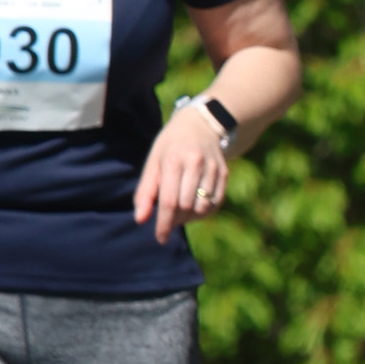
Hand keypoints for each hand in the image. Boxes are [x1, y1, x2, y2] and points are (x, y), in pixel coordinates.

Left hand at [134, 101, 229, 244]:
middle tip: (168, 219)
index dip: (163, 223)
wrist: (200, 125)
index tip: (160, 238)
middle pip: (185, 206)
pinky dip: (204, 212)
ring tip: (180, 212)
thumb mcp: (153, 162)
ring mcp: (213, 168)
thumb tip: (140, 220)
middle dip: (175, 220)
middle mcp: (195, 163)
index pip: (168, 200)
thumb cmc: (171, 146)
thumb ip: (145, 191)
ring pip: (202, 208)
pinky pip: (216, 203)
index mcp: (174, 159)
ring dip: (190, 218)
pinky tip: (194, 208)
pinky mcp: (224, 173)